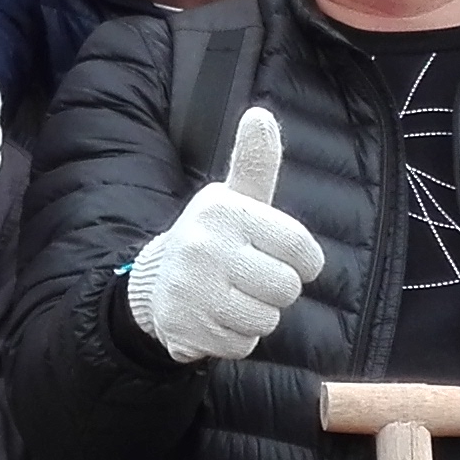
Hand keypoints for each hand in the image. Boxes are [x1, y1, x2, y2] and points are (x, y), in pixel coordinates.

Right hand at [123, 107, 323, 362]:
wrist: (155, 283)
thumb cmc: (214, 238)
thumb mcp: (235, 198)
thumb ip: (255, 161)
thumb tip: (260, 114)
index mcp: (224, 211)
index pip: (299, 248)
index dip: (304, 262)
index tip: (283, 257)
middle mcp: (204, 246)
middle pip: (286, 288)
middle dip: (276, 290)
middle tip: (249, 278)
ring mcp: (191, 289)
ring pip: (266, 319)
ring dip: (256, 315)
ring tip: (231, 296)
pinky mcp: (184, 327)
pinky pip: (242, 344)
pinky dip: (235, 337)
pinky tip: (215, 317)